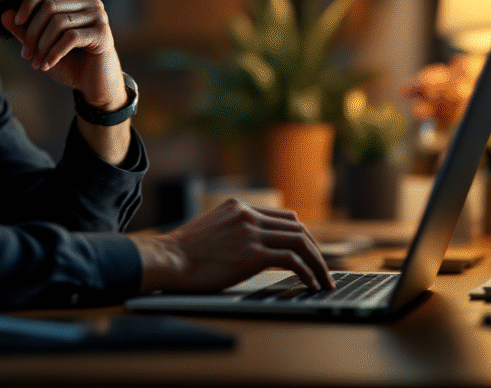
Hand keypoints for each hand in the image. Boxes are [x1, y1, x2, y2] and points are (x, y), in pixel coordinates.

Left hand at [0, 0, 125, 110]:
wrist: (93, 85)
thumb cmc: (69, 62)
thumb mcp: (42, 46)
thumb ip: (24, 30)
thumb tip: (4, 14)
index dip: (30, 0)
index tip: (17, 21)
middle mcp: (89, 2)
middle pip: (50, 5)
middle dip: (32, 31)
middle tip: (26, 54)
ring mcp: (98, 16)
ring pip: (59, 22)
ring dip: (42, 46)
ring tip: (36, 63)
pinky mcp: (102, 33)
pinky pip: (70, 38)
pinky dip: (54, 53)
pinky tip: (47, 65)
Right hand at [130, 198, 335, 293]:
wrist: (167, 260)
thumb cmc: (182, 253)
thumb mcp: (210, 230)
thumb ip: (232, 231)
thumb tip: (248, 247)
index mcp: (238, 207)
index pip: (282, 217)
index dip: (301, 235)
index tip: (309, 252)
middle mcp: (247, 215)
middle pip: (296, 226)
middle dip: (314, 248)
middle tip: (322, 268)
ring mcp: (250, 233)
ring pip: (300, 241)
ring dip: (317, 262)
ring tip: (323, 280)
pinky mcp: (251, 254)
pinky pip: (291, 260)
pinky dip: (306, 272)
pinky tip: (309, 284)